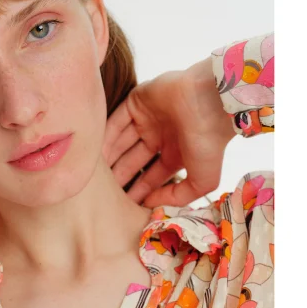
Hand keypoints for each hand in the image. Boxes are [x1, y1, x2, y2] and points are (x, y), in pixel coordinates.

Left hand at [103, 57, 235, 207]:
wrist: (212, 101)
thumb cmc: (210, 142)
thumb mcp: (202, 181)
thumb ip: (177, 197)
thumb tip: (149, 204)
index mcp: (176, 154)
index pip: (150, 177)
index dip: (136, 191)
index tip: (119, 206)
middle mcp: (161, 136)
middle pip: (132, 160)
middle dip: (118, 176)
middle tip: (101, 192)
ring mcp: (149, 118)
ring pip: (121, 142)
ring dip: (109, 157)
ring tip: (94, 175)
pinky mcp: (138, 101)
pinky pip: (116, 121)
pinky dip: (106, 136)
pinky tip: (96, 153)